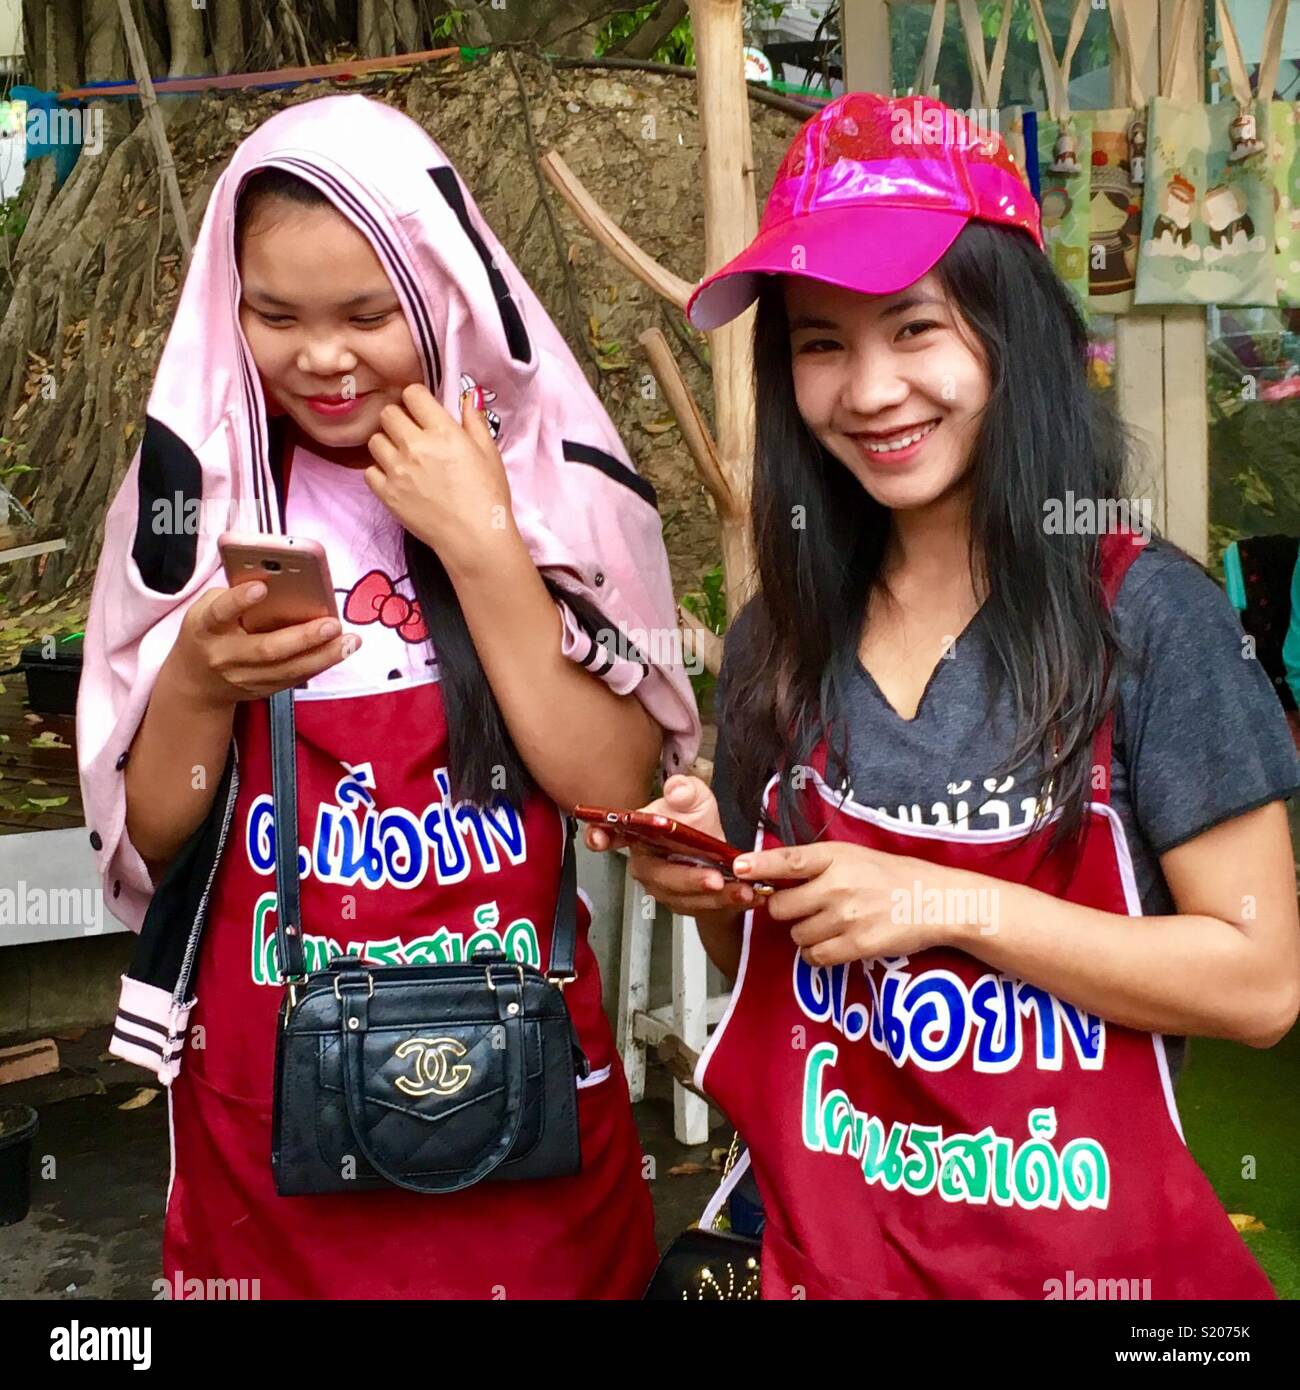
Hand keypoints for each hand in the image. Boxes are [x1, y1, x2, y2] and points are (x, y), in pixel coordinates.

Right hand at [164, 580, 359, 707]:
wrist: (196, 683)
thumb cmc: (210, 631)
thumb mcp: (209, 608)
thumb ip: (238, 595)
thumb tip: (281, 581)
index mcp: (206, 628)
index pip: (220, 613)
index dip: (239, 601)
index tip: (262, 587)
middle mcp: (224, 656)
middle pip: (266, 649)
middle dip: (303, 637)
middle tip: (333, 623)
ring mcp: (244, 678)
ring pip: (288, 670)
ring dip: (324, 656)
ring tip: (351, 641)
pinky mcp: (263, 690)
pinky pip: (295, 678)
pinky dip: (320, 664)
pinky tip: (342, 651)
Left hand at [365, 383, 514, 572]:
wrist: (476, 538)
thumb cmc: (488, 496)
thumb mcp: (489, 453)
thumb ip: (474, 422)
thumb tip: (466, 398)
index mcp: (443, 431)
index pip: (412, 394)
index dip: (416, 399)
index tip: (422, 411)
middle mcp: (415, 446)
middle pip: (388, 414)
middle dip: (399, 419)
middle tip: (411, 434)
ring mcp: (398, 470)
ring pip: (375, 440)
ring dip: (387, 444)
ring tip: (402, 458)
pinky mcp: (387, 494)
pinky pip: (369, 471)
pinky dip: (380, 472)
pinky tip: (396, 479)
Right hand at [583, 774, 756, 918]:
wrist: (720, 859)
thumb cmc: (698, 825)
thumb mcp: (698, 800)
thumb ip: (687, 791)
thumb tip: (677, 791)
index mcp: (639, 835)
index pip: (612, 834)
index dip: (600, 835)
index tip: (597, 838)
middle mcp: (646, 865)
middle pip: (658, 876)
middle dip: (687, 879)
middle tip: (715, 878)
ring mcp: (663, 889)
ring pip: (683, 897)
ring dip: (713, 896)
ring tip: (742, 890)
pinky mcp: (684, 907)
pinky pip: (703, 908)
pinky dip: (728, 904)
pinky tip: (748, 897)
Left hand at [732, 842, 982, 964]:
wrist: (935, 901)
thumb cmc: (892, 876)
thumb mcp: (854, 857)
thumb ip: (817, 865)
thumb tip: (772, 875)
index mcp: (835, 856)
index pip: (787, 860)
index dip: (758, 865)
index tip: (737, 867)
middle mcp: (837, 885)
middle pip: (781, 907)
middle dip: (786, 911)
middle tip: (804, 909)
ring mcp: (846, 916)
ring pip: (796, 935)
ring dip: (803, 934)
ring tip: (826, 926)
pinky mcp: (857, 944)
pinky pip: (815, 956)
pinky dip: (816, 954)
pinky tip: (831, 944)